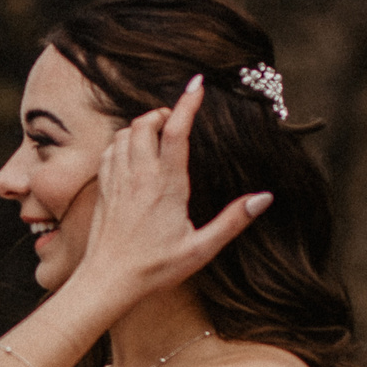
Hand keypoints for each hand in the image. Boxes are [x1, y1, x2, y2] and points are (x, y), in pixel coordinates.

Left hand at [70, 75, 270, 308]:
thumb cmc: (155, 268)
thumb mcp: (201, 249)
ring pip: (123, 134)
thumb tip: (264, 197)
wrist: (107, 282)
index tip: (197, 84)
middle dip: (162, 113)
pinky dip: (122, 141)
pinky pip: (109, 150)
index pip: (175, 132)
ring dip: (141, 125)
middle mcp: (138, 177)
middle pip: (144, 124)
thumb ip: (233, 221)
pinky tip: (133, 152)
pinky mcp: (102, 189)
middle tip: (177, 120)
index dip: (187, 104)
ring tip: (159, 133)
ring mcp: (116, 181)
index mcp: (166, 186)